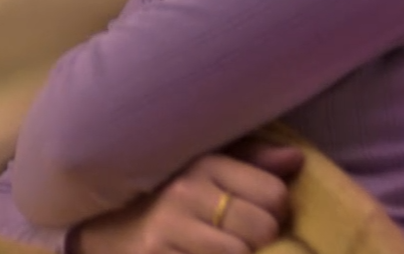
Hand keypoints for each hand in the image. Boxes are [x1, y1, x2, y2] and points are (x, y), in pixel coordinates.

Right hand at [70, 143, 302, 253]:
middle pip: (263, 229)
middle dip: (264, 242)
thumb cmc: (168, 198)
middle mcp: (185, 193)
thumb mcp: (205, 170)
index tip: (261, 215)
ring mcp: (170, 231)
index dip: (276, 211)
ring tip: (223, 250)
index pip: (273, 193)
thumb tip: (296, 158)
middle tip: (243, 240)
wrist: (107, 231)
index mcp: (202, 164)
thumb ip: (251, 162)